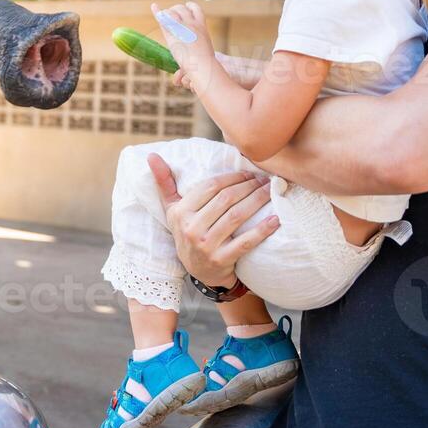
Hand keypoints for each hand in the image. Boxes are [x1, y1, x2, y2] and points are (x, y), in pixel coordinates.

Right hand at [147, 153, 278, 288]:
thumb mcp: (172, 209)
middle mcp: (191, 229)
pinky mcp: (222, 260)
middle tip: (265, 180)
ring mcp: (206, 246)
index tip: (248, 173)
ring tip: (271, 192)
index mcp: (180, 212)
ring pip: (237, 216)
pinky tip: (276, 220)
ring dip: (258, 201)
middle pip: (226, 200)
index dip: (232, 177)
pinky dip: (262, 230)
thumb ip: (164, 182)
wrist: (199, 271)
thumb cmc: (187, 231)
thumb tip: (151, 156)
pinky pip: (246, 242)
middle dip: (249, 186)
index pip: (210, 187)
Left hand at [151, 2, 217, 81]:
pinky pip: (164, 19)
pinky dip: (158, 13)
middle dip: (175, 9)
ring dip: (167, 13)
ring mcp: (182, 27)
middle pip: (182, 8)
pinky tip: (154, 7)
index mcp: (202, 26)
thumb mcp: (205, 50)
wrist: (202, 63)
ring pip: (172, 12)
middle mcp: (192, 23)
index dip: (190, 6)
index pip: (196, 9)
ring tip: (164, 16)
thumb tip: (188, 71)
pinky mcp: (173, 33)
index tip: (187, 5)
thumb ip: (198, 48)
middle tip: (170, 14)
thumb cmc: (205, 63)